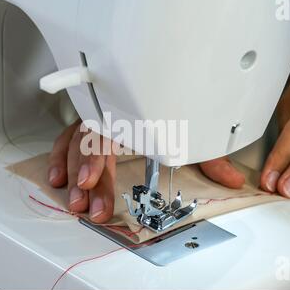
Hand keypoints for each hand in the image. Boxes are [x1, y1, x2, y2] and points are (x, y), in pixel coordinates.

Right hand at [49, 122, 245, 223]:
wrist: (164, 84)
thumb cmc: (174, 107)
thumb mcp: (191, 133)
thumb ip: (209, 157)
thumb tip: (232, 180)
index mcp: (132, 114)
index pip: (108, 134)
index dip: (96, 158)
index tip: (91, 181)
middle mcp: (109, 115)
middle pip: (88, 142)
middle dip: (84, 175)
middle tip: (85, 204)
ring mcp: (95, 120)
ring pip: (74, 141)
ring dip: (69, 171)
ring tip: (73, 200)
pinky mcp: (85, 126)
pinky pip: (65, 138)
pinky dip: (59, 156)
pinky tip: (58, 178)